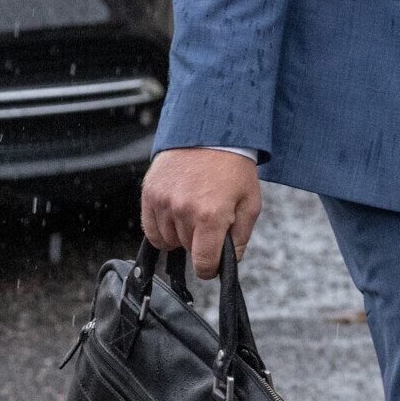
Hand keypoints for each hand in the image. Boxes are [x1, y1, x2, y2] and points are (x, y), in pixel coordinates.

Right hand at [140, 147, 262, 278]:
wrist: (210, 131)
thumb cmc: (233, 167)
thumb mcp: (250, 203)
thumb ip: (240, 238)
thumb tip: (229, 261)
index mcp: (211, 216)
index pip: (203, 263)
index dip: (210, 268)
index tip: (213, 263)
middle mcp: (183, 210)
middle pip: (187, 250)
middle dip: (200, 242)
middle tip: (210, 219)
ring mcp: (163, 202)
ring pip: (168, 241)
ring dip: (180, 234)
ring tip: (194, 210)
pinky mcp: (149, 193)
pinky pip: (151, 229)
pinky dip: (162, 228)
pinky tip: (177, 213)